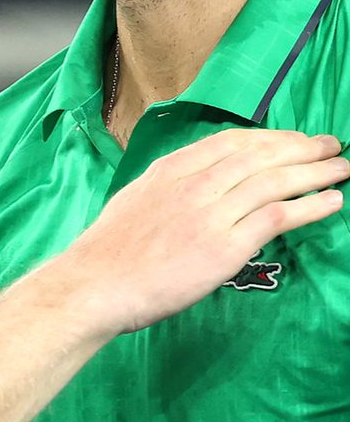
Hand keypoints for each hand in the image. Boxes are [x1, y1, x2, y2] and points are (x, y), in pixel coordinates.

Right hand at [58, 129, 347, 336]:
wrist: (96, 283)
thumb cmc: (108, 251)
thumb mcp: (135, 199)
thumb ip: (168, 187)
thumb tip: (194, 186)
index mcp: (170, 169)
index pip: (230, 142)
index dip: (269, 137)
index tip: (292, 139)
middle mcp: (193, 183)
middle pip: (259, 155)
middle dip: (301, 147)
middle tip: (330, 144)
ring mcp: (210, 213)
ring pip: (274, 181)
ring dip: (314, 172)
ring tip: (341, 168)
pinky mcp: (224, 247)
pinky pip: (277, 217)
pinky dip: (309, 207)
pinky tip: (331, 202)